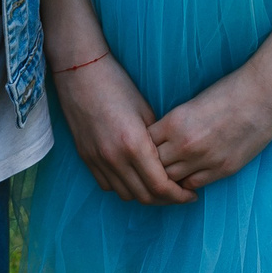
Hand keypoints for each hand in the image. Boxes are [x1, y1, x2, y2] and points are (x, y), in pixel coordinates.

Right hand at [51, 53, 194, 205]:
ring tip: (158, 187)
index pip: (160, 185)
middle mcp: (114, 157)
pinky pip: (108, 186)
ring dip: (145, 195)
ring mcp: (97, 160)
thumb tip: (170, 161)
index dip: (179, 195)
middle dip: (166, 199)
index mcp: (134, 144)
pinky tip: (134, 178)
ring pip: (126, 195)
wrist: (80, 73)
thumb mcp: (146, 110)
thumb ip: (157, 141)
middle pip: (145, 196)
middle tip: (179, 193)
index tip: (191, 194)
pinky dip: (124, 187)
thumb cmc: (117, 85)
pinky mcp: (86, 158)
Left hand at [149, 61, 271, 192]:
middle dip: (149, 166)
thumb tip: (159, 139)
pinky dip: (187, 182)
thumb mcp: (192, 103)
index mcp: (175, 122)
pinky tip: (187, 175)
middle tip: (149, 165)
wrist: (263, 94)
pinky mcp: (223, 169)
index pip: (143, 143)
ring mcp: (205, 159)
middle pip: (153, 166)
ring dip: (167, 177)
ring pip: (171, 180)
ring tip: (165, 174)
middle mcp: (186, 144)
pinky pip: (194, 184)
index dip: (140, 146)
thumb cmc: (228, 91)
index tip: (141, 146)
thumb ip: (174, 124)